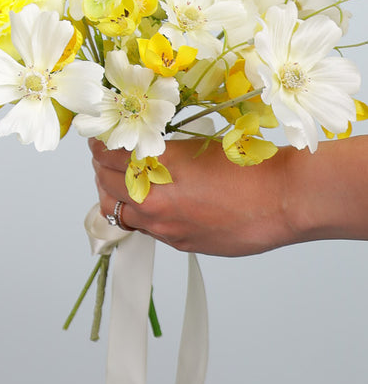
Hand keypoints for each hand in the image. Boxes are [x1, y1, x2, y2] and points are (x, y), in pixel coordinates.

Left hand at [89, 138, 297, 256]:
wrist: (283, 199)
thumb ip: (162, 152)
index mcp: (156, 167)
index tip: (99, 139)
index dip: (100, 145)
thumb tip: (139, 150)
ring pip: (121, 213)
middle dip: (102, 170)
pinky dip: (143, 215)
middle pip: (106, 186)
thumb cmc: (247, 165)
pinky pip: (148, 230)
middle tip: (105, 157)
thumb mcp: (195, 146)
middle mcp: (155, 201)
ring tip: (123, 182)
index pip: (107, 156)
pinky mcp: (182, 244)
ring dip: (116, 196)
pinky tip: (155, 203)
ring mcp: (166, 227)